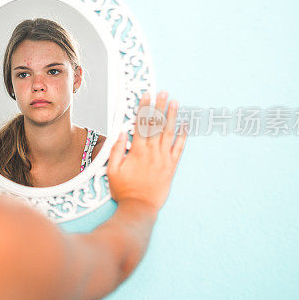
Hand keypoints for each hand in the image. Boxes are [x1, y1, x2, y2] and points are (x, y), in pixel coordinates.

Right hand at [106, 91, 188, 211]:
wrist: (140, 207)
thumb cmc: (124, 190)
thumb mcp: (112, 170)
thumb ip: (116, 150)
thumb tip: (121, 132)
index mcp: (137, 151)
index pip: (141, 125)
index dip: (144, 109)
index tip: (147, 96)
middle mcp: (152, 152)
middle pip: (156, 125)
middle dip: (160, 107)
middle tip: (163, 92)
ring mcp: (164, 159)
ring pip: (169, 133)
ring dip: (172, 116)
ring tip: (175, 102)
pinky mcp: (172, 167)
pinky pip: (179, 149)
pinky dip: (183, 136)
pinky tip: (185, 125)